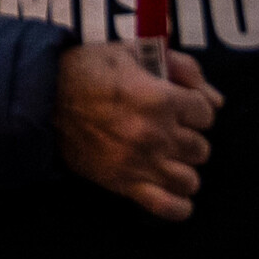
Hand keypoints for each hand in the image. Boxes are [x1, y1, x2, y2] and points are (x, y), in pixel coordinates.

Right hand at [51, 37, 217, 218]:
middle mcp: (155, 134)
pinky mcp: (124, 184)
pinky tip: (175, 194)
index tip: (181, 105)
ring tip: (169, 159)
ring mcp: (140, 162)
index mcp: (160, 98)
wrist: (43, 98)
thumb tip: (215, 99)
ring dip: (183, 169)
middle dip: (189, 137)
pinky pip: (166, 207)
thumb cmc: (89, 70)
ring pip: (190, 179)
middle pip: (201, 148)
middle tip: (171, 130)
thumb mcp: (134, 51)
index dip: (195, 107)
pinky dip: (178, 206)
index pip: (206, 113)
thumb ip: (181, 66)